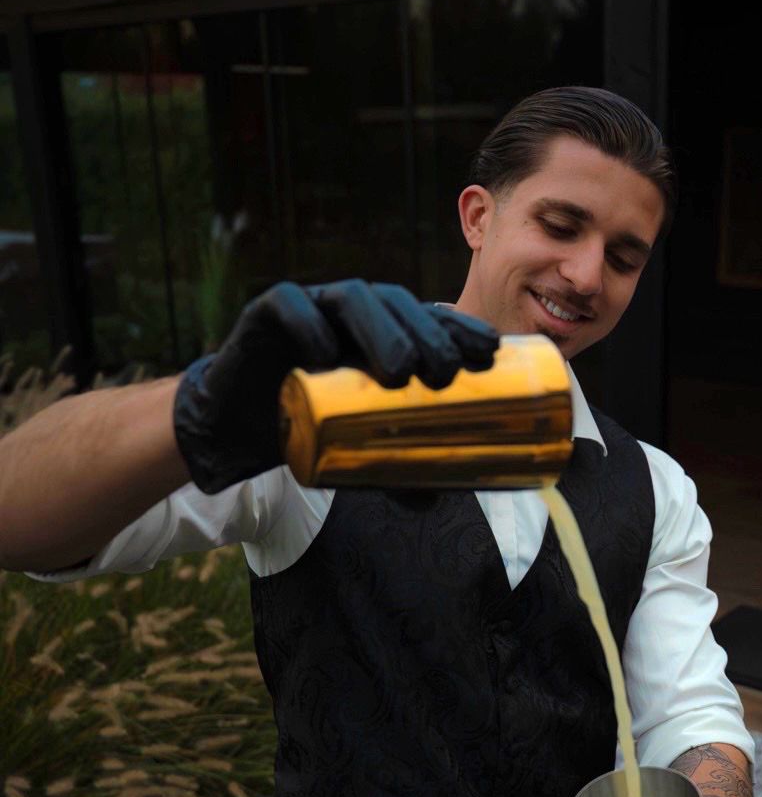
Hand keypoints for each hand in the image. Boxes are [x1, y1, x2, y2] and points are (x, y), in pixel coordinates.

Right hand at [173, 279, 498, 493]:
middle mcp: (352, 313)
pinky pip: (288, 305)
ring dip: (381, 327)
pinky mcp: (265, 315)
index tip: (490, 352)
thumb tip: (440, 497)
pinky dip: (308, 324)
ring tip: (401, 371)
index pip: (428, 318)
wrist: (236, 426)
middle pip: (397, 305)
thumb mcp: (358, 452)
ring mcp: (311, 307)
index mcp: (383, 332)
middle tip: (445, 373)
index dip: (460, 328)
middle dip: (427, 332)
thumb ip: (394, 471)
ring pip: (351, 298)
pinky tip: (326, 352)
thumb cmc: (307, 428)